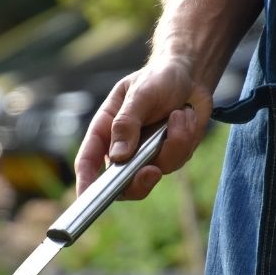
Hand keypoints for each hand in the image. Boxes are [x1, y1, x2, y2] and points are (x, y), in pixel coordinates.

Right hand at [74, 61, 212, 198]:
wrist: (190, 76)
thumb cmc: (157, 79)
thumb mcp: (139, 94)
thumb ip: (127, 123)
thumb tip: (118, 156)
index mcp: (104, 132)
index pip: (88, 162)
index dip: (85, 183)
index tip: (86, 198)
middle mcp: (122, 149)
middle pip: (120, 184)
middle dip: (137, 182)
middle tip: (151, 171)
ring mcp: (146, 155)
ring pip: (155, 172)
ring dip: (173, 144)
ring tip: (179, 114)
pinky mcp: (169, 156)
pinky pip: (177, 160)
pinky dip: (186, 138)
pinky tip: (185, 117)